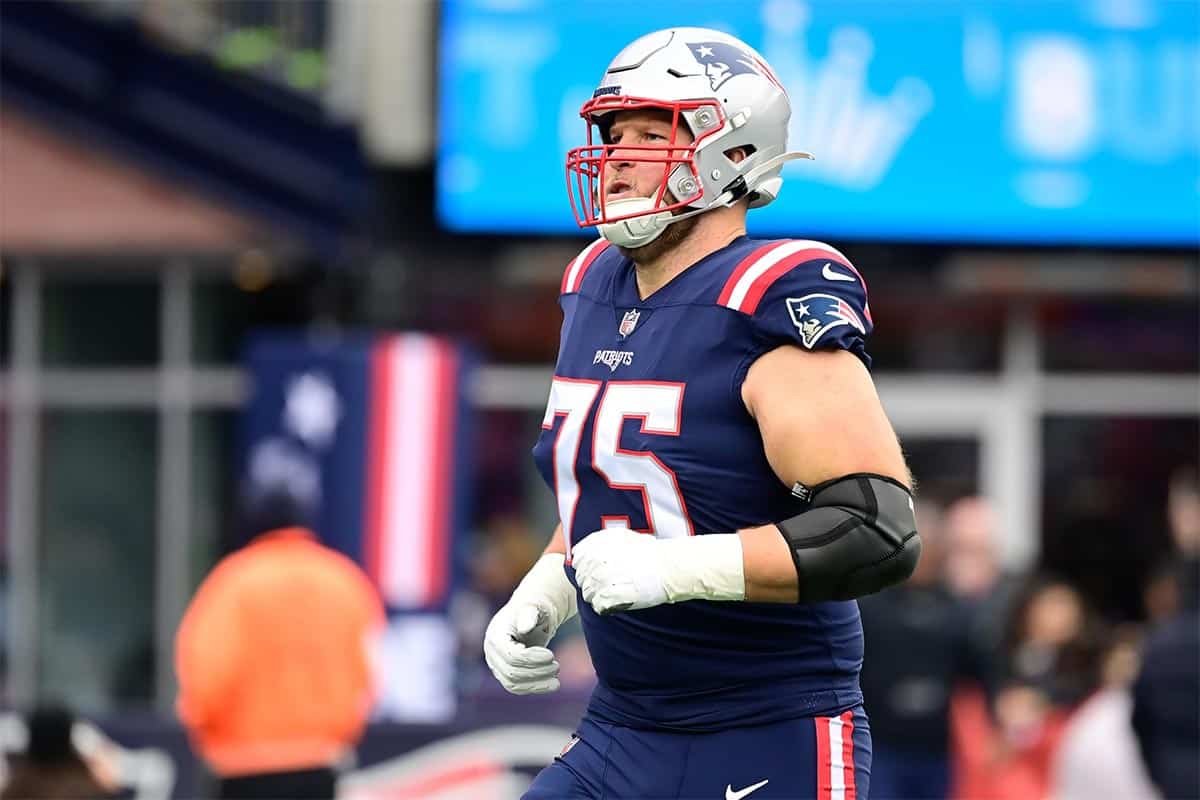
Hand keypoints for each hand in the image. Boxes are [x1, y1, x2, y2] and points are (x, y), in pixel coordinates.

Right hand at [482, 552, 576, 694]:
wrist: (533, 615)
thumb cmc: (535, 608)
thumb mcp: (534, 606)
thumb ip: (529, 614)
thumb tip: (525, 627)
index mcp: (495, 634)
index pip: (510, 655)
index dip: (531, 659)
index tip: (551, 655)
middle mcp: (491, 652)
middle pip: (511, 672)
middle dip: (536, 672)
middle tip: (557, 666)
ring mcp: (496, 664)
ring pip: (513, 684)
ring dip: (537, 684)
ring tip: (557, 679)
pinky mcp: (505, 673)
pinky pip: (518, 687)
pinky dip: (535, 688)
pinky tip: (553, 685)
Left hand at [572, 528, 669, 613]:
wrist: (666, 567)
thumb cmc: (647, 552)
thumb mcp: (620, 537)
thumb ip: (598, 543)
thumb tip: (579, 552)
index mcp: (593, 547)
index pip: (577, 561)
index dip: (588, 566)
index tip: (601, 569)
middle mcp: (592, 563)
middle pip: (581, 578)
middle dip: (593, 581)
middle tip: (613, 582)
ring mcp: (598, 582)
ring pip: (587, 594)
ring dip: (600, 594)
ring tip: (617, 591)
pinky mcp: (606, 599)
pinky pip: (597, 606)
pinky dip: (606, 606)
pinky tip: (619, 600)